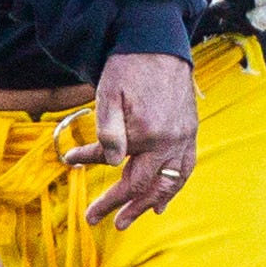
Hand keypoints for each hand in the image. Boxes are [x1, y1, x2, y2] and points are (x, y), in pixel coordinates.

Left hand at [65, 51, 201, 228]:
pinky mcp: (190, 132)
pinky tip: (163, 200)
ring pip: (169, 182)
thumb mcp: (108, 95)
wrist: (159, 44)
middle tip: (102, 222)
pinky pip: (185, 168)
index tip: (74, 179)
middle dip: (123, 206)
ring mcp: (184, 138)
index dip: (96, 177)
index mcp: (147, 134)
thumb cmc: (128, 68)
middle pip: (146, 186)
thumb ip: (107, 131)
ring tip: (134, 218)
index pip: (121, 171)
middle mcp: (170, 141)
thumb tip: (106, 162)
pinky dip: (174, 187)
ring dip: (150, 203)